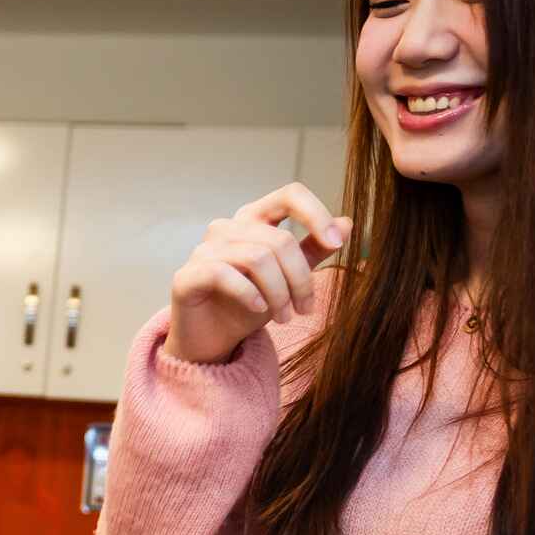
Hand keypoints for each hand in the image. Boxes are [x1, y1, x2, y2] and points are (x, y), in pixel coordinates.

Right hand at [164, 183, 350, 364]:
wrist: (211, 339)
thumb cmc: (249, 305)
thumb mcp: (289, 279)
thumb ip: (312, 250)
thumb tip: (347, 223)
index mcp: (254, 219)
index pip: (289, 195)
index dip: (316, 215)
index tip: (336, 244)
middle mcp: (228, 227)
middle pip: (280, 240)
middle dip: (300, 279)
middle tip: (306, 309)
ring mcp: (204, 249)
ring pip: (257, 258)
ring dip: (279, 293)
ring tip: (285, 317)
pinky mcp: (187, 275)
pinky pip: (225, 275)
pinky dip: (250, 295)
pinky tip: (259, 310)